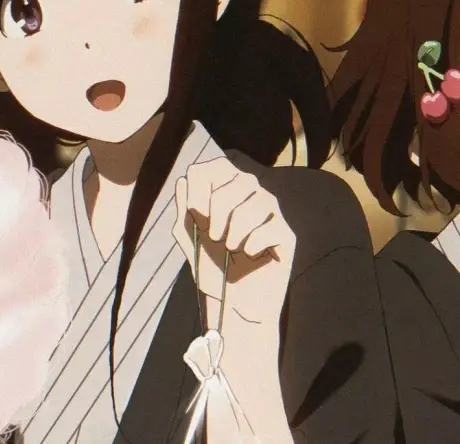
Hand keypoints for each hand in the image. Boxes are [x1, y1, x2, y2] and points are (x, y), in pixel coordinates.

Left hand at [172, 156, 295, 328]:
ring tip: (231, 247)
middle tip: (214, 236)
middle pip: (239, 179)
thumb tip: (183, 180)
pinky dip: (253, 244)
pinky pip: (271, 227)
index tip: (194, 212)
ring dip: (235, 230)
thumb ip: (184, 208)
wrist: (232, 303)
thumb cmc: (212, 266)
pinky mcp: (286, 234)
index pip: (217, 165)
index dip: (202, 184)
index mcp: (227, 189)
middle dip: (218, 210)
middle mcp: (252, 194)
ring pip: (257, 202)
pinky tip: (249, 254)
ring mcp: (271, 213)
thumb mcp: (188, 236)